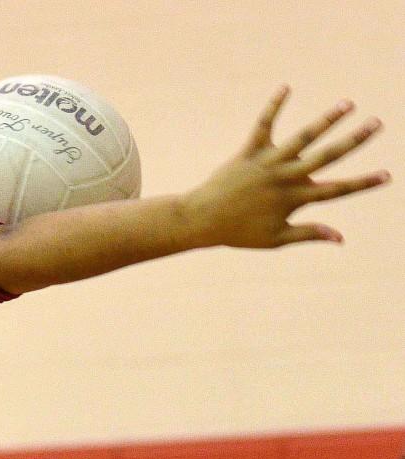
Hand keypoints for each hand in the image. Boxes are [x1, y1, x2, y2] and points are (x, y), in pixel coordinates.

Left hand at [183, 86, 388, 248]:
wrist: (203, 220)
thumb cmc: (239, 233)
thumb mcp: (275, 239)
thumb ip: (309, 234)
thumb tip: (340, 237)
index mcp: (294, 199)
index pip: (336, 190)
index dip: (363, 184)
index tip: (387, 175)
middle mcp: (285, 178)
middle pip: (326, 157)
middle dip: (354, 140)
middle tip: (377, 124)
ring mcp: (268, 163)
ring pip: (302, 138)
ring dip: (326, 120)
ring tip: (347, 104)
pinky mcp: (249, 151)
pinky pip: (264, 125)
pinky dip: (274, 106)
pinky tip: (286, 88)